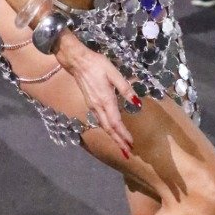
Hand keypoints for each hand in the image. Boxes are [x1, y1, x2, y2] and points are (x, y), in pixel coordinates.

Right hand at [55, 30, 138, 158]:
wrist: (77, 61)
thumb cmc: (97, 64)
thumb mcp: (114, 73)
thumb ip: (125, 89)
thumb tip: (137, 103)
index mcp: (106, 100)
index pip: (116, 122)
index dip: (123, 134)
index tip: (131, 144)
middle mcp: (98, 107)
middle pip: (109, 129)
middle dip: (118, 141)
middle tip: (127, 153)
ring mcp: (92, 106)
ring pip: (104, 126)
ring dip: (113, 137)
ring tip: (121, 145)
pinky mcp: (90, 103)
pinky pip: (100, 120)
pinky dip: (107, 129)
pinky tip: (112, 130)